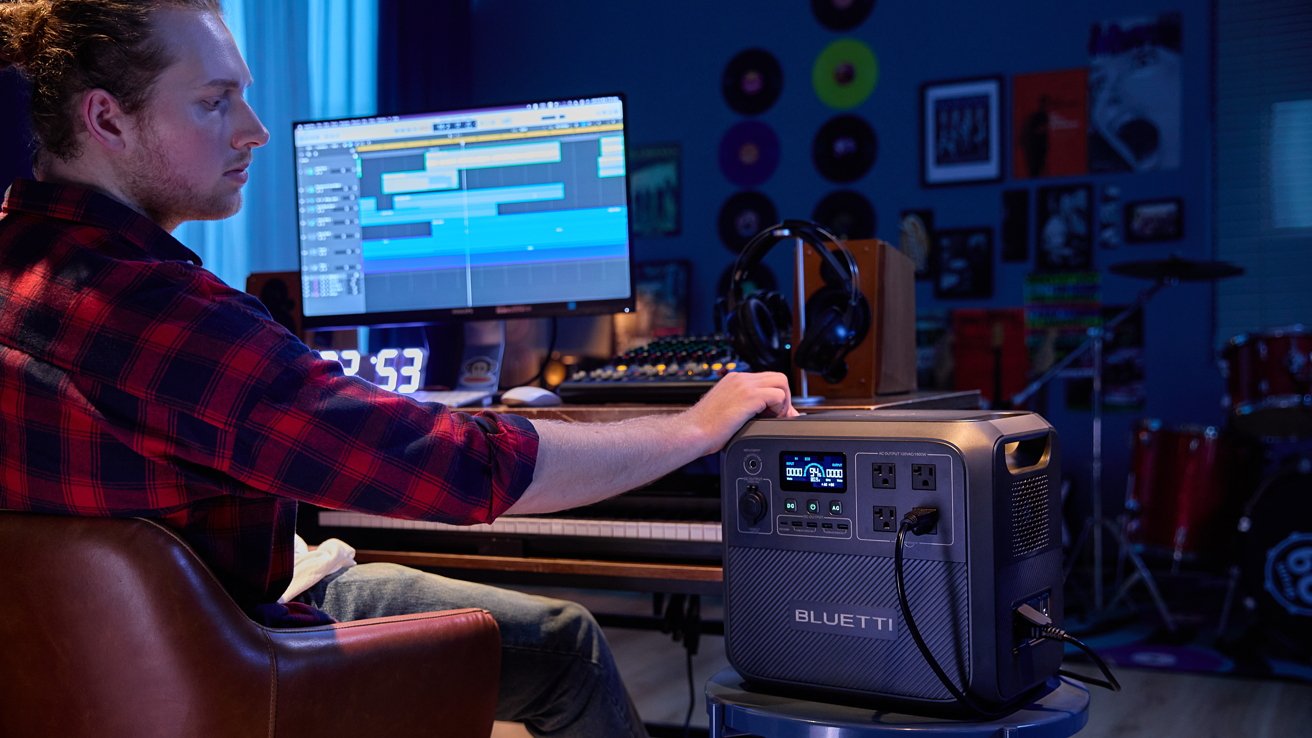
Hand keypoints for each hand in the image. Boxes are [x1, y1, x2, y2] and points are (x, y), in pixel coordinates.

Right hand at [684, 371, 798, 455]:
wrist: (692, 432)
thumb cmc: (704, 428)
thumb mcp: (725, 410)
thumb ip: (742, 407)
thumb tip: (762, 414)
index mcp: (734, 380)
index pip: (765, 379)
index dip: (774, 395)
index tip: (775, 412)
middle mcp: (740, 378)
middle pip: (777, 377)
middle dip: (783, 396)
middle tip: (777, 415)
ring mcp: (745, 385)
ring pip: (781, 382)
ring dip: (783, 401)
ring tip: (773, 417)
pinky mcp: (749, 396)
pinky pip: (778, 395)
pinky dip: (780, 408)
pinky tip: (768, 418)